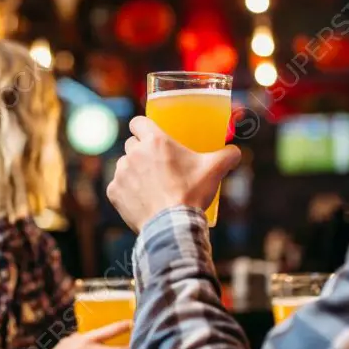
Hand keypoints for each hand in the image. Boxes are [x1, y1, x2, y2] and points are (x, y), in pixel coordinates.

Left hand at [106, 116, 241, 232]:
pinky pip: (117, 186)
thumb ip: (228, 155)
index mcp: (154, 141)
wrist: (172, 226)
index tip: (150, 134)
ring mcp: (121, 173)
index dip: (143, 127)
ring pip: (124, 165)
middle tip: (156, 163)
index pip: (138, 122)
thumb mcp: (215, 170)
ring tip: (150, 184)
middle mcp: (133, 153)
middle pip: (131, 144)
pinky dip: (127, 191)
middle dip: (141, 151)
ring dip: (134, 171)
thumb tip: (235, 152)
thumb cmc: (192, 194)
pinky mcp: (113, 192)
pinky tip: (141, 199)